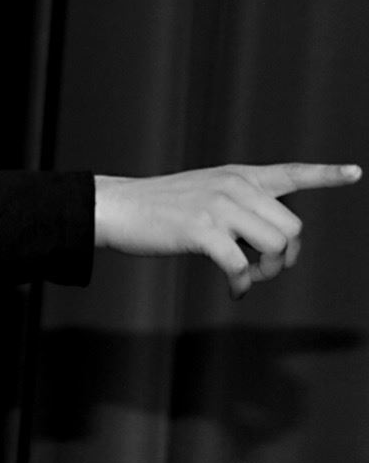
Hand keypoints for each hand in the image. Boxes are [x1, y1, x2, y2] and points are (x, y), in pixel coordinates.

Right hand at [94, 163, 361, 297]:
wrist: (117, 206)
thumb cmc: (156, 207)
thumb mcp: (202, 192)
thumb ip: (236, 203)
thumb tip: (267, 240)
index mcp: (237, 175)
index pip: (290, 173)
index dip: (325, 174)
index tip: (355, 173)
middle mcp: (233, 186)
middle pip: (292, 227)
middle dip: (287, 257)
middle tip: (264, 270)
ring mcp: (218, 207)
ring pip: (275, 245)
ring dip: (268, 272)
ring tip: (249, 277)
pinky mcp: (202, 231)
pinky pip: (242, 266)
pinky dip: (243, 285)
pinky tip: (234, 289)